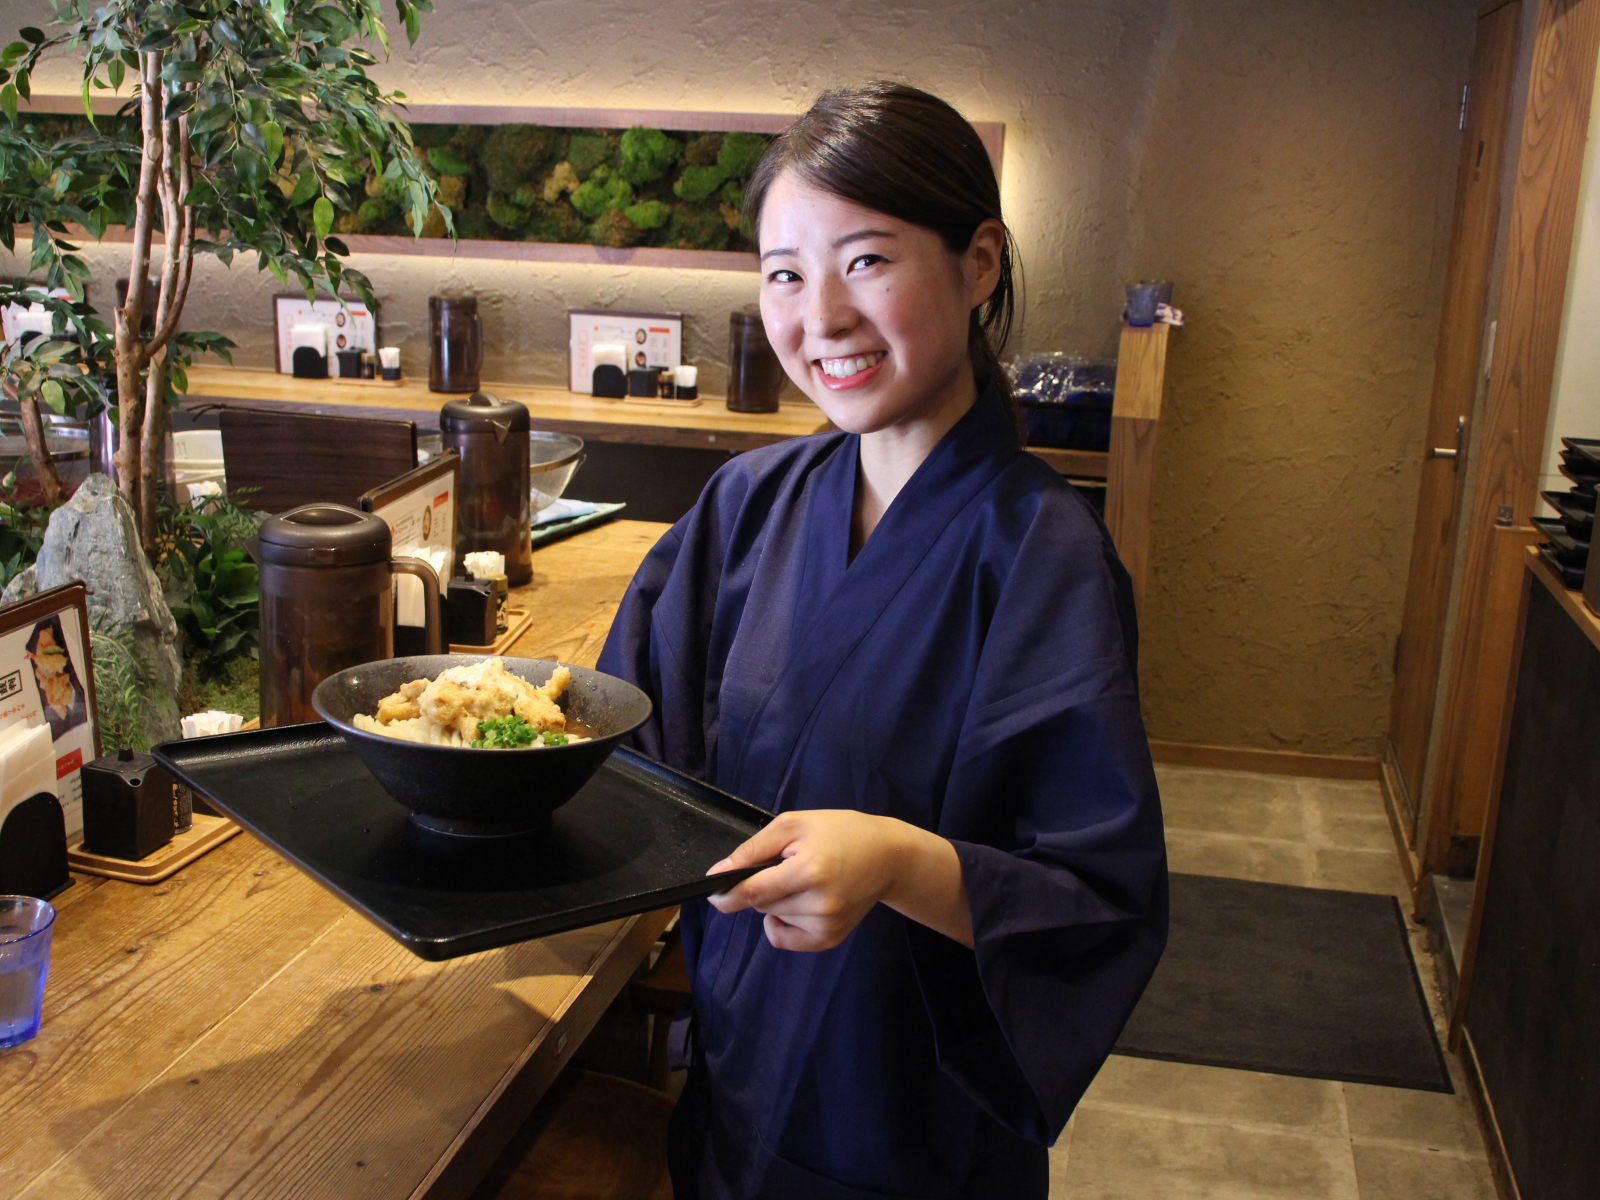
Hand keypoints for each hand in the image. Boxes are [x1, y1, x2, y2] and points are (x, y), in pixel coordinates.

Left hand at [707, 810, 972, 951]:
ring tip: (804, 879)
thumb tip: (719, 874)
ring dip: (776, 900)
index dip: (727, 893)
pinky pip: (784, 938)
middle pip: (760, 903)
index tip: (712, 890)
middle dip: (762, 885)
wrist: (887, 856)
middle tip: (789, 864)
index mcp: (809, 870)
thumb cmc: (839, 832)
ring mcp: (826, 925)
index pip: (754, 891)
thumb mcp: (794, 825)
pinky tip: (801, 903)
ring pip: (771, 917)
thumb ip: (754, 850)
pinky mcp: (829, 939)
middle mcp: (819, 904)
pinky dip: (782, 922)